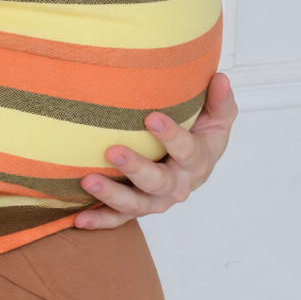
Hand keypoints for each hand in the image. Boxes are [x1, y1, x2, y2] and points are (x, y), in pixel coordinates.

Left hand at [73, 72, 236, 229]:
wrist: (195, 162)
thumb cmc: (203, 132)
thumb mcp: (219, 115)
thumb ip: (220, 99)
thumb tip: (221, 78)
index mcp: (198, 160)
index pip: (187, 150)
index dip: (171, 136)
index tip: (152, 118)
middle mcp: (178, 185)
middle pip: (158, 182)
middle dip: (135, 167)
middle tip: (113, 150)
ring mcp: (157, 199)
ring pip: (137, 205)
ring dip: (112, 195)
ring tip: (88, 180)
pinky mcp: (138, 208)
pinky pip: (120, 218)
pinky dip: (100, 221)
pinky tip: (79, 219)